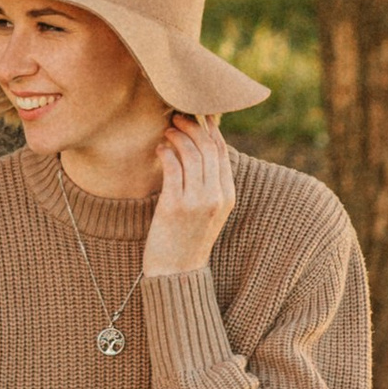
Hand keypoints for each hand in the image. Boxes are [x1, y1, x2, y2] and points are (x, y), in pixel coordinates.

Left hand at [144, 111, 236, 275]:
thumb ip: (208, 184)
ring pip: (191, 154)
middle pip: (208, 147)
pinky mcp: (175, 206)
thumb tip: (198, 151)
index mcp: (227, 196)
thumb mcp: (208, 212)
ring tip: (166, 130)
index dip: (210, 128)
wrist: (177, 274)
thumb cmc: (187, 239)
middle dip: (192, 126)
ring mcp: (197, 201)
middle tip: (177, 116)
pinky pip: (172, 168)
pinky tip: (159, 149)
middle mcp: (216, 196)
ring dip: (177, 136)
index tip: (197, 115)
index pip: (222, 151)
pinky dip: (166, 152)